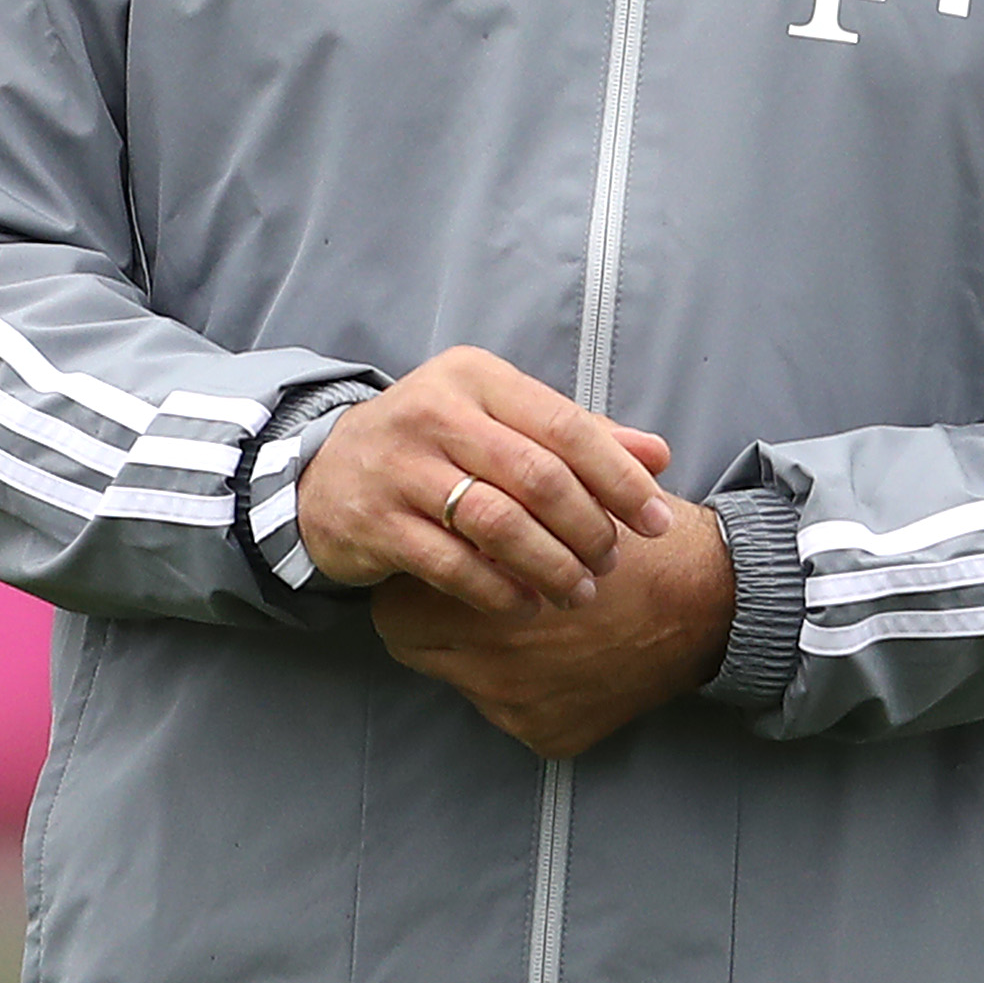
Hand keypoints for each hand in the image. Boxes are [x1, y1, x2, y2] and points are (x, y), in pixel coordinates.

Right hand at [299, 347, 674, 614]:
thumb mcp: (500, 420)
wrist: (325, 471)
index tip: (657, 521)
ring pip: (497, 522)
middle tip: (612, 561)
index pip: (567, 427)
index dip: (621, 478)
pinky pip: (452, 564)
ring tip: (578, 591)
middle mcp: (436, 414)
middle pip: (537, 476)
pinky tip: (525, 604)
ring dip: (549, 564)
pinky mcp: (375, 522)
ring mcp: (400, 468)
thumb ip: (578, 435)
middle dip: (588, 526)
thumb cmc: (436, 444)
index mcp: (477, 377)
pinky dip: (497, 589)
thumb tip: (658, 455)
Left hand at [375, 491, 738, 758]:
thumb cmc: (641, 545)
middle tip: (476, 597)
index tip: (446, 567)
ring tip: (528, 625)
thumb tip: (441, 497)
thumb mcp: (567, 498)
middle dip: (435, 620)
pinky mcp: (546, 735)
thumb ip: (497, 497)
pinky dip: (526, 688)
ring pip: (459, 680)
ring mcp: (517, 707)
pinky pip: (509, 712)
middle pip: (414, 648)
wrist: (715, 605)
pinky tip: (564, 659)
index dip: (419, 582)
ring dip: (479, 653)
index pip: (393, 608)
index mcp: (486, 599)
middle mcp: (491, 664)